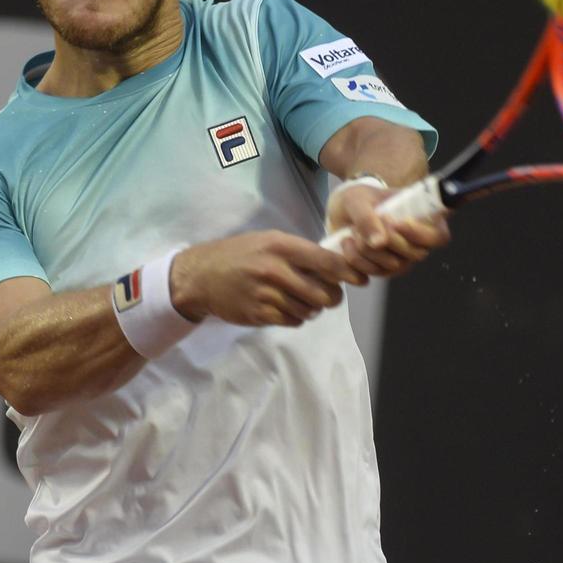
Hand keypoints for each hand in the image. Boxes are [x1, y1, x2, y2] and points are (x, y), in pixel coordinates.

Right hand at [170, 230, 368, 326]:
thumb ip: (300, 251)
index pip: (325, 261)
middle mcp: (274, 269)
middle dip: (331, 296)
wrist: (201, 276)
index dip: (348, 272)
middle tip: (329, 295)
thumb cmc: (240, 254)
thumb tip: (336, 265)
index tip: (361, 278)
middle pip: (322, 292)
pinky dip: (295, 317)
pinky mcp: (258, 314)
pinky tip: (286, 308)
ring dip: (312, 308)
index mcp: (280, 246)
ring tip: (301, 299)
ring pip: (309, 309)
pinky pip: (292, 321)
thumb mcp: (268, 240)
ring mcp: (265, 294)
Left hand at [326, 181, 450, 277]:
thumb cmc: (360, 199)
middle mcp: (416, 242)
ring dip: (366, 251)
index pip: (439, 235)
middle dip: (387, 241)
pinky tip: (346, 245)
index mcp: (422, 218)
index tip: (397, 224)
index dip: (421, 234)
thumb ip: (368, 218)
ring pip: (392, 266)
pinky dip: (354, 262)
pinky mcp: (382, 270)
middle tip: (365, 224)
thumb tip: (380, 242)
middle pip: (415, 254)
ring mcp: (401, 259)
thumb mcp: (358, 199)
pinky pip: (371, 275)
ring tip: (352, 231)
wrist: (342, 212)